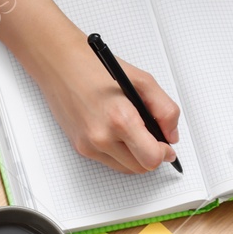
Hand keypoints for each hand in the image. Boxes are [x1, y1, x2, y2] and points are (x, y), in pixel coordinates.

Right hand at [38, 42, 179, 174]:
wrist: (61, 65)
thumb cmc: (96, 68)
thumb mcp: (142, 80)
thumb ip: (165, 110)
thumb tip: (172, 135)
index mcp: (120, 119)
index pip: (151, 158)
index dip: (164, 154)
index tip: (167, 146)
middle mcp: (102, 137)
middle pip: (140, 168)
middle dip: (152, 155)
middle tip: (155, 139)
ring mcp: (89, 146)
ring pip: (126, 168)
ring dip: (136, 156)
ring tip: (135, 133)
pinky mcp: (80, 148)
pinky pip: (110, 161)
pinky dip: (120, 152)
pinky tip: (118, 133)